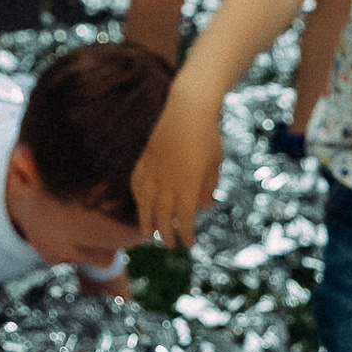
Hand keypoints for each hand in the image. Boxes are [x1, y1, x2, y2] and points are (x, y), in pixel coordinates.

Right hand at [134, 98, 224, 250]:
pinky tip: (140, 204)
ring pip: (145, 204)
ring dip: (147, 221)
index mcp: (189, 184)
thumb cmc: (208, 135)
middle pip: (163, 216)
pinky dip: (138, 197)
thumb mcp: (215, 163)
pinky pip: (136, 184)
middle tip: (169, 244)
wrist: (189, 107)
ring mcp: (154, 169)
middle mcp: (168, 181)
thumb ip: (209, 187)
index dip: (186, 234)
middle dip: (166, 234)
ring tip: (149, 233)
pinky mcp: (145, 158)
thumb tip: (206, 208)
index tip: (189, 243)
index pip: (185, 218)